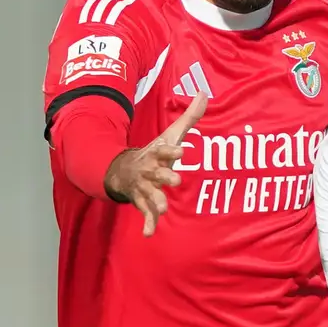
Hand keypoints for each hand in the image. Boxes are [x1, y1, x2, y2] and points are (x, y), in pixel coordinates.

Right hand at [103, 94, 205, 235]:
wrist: (123, 170)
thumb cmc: (155, 153)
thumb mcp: (170, 135)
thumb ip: (189, 117)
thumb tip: (204, 93)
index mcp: (157, 154)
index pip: (165, 151)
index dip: (172, 151)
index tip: (182, 151)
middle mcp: (149, 170)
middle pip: (157, 173)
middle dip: (165, 177)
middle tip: (176, 180)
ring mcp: (144, 187)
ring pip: (149, 194)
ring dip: (156, 201)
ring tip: (163, 209)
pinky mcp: (142, 201)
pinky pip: (144, 213)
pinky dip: (146, 223)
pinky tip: (149, 233)